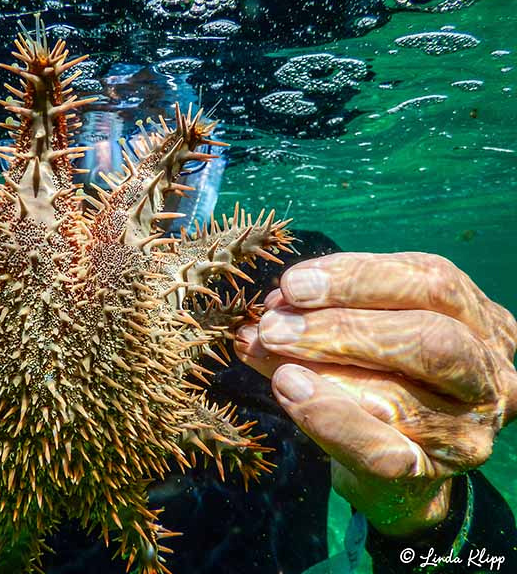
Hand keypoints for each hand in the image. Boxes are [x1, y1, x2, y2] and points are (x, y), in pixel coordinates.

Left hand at [234, 252, 516, 535]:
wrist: (399, 470)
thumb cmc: (380, 380)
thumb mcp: (358, 337)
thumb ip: (318, 320)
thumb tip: (263, 314)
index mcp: (478, 320)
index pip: (430, 281)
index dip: (358, 278)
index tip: (293, 284)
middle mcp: (489, 374)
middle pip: (430, 337)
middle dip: (341, 326)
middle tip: (274, 327)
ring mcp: (468, 431)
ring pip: (405, 396)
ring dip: (324, 371)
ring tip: (271, 356)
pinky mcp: (433, 474)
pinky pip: (380, 451)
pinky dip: (329, 419)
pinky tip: (289, 392)